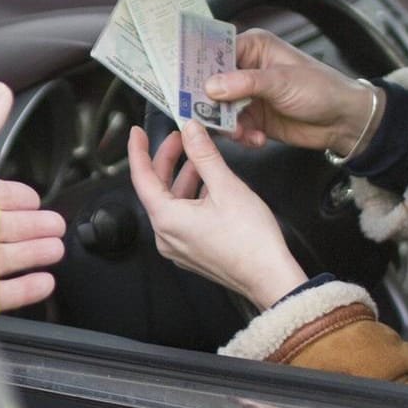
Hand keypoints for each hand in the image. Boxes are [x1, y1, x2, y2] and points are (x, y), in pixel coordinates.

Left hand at [0, 82, 65, 310]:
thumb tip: (0, 92)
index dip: (18, 196)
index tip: (34, 198)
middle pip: (7, 227)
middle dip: (33, 225)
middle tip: (54, 223)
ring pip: (9, 256)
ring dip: (34, 252)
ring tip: (56, 248)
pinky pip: (3, 292)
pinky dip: (27, 288)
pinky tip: (44, 281)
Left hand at [126, 120, 307, 309]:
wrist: (269, 277)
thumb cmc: (251, 239)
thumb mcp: (226, 186)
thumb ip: (204, 155)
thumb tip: (190, 130)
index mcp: (167, 220)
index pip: (141, 177)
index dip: (138, 151)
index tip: (137, 134)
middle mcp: (166, 236)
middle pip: (157, 189)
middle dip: (168, 161)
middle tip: (180, 139)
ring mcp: (179, 247)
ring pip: (172, 203)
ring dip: (184, 178)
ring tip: (202, 160)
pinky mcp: (192, 252)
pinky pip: (183, 218)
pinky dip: (192, 198)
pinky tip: (210, 186)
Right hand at [203, 29, 378, 152]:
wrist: (344, 121)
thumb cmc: (321, 88)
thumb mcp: (281, 81)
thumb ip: (244, 83)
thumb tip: (211, 85)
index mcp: (253, 47)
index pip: (214, 52)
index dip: (196, 65)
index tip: (181, 80)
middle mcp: (246, 70)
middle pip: (211, 84)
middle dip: (209, 102)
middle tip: (205, 115)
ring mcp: (249, 96)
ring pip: (220, 110)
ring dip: (227, 124)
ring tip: (241, 132)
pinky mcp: (254, 119)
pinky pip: (234, 128)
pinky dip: (241, 136)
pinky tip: (257, 139)